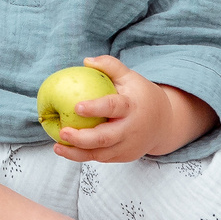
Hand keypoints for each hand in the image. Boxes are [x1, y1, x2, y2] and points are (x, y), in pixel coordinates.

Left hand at [50, 55, 211, 162]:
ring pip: (101, 154)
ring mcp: (128, 146)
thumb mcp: (130, 77)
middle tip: (62, 131)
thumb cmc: (140, 96)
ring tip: (57, 146)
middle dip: (82, 138)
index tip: (77, 107)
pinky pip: (101, 158)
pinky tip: (66, 150)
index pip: (113, 107)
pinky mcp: (124, 156)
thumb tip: (86, 61)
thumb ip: (110, 66)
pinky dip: (83, 156)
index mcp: (132, 107)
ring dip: (77, 153)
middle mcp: (131, 130)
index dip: (96, 108)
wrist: (164, 123)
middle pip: (105, 138)